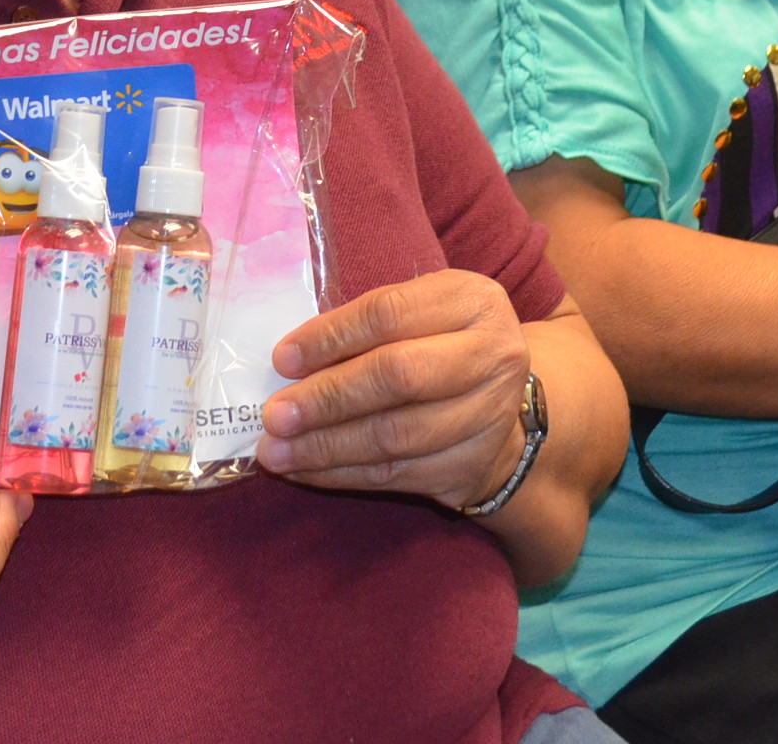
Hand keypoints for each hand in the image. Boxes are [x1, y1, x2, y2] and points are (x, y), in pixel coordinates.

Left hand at [256, 268, 531, 511]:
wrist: (502, 405)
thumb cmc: (438, 344)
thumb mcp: (418, 312)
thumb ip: (365, 326)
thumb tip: (290, 361)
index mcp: (471, 301)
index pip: (390, 314)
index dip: (331, 337)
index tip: (282, 360)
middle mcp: (493, 355)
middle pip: (397, 377)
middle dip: (327, 398)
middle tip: (274, 415)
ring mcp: (489, 417)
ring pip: (395, 436)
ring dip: (326, 446)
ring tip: (275, 452)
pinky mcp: (473, 466)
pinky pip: (397, 475)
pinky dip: (342, 475)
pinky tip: (305, 471)